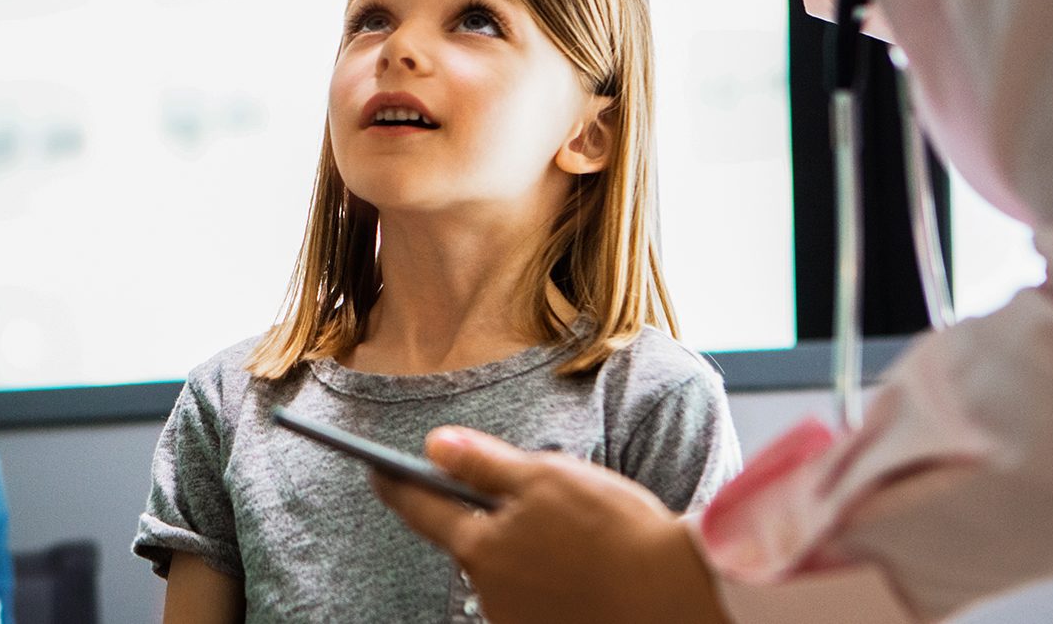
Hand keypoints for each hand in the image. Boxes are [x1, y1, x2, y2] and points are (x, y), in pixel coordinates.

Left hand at [372, 426, 728, 623]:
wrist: (675, 596)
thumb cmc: (615, 531)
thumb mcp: (547, 477)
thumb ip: (483, 462)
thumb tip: (433, 445)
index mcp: (479, 546)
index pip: (418, 508)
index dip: (394, 484)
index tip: (376, 469)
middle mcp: (487, 590)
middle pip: (470, 541)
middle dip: (487, 517)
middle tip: (538, 498)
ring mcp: (513, 617)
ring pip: (506, 569)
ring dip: (525, 549)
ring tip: (581, 535)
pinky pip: (534, 595)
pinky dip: (549, 577)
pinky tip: (587, 566)